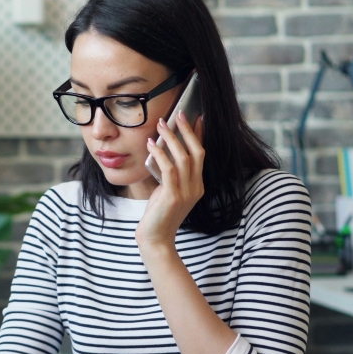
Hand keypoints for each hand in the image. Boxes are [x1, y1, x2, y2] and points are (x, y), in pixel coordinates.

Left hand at [137, 111, 204, 249]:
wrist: (155, 240)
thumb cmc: (158, 215)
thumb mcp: (166, 191)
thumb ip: (169, 175)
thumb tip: (161, 151)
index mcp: (198, 186)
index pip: (201, 155)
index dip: (200, 135)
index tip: (198, 117)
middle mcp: (196, 187)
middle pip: (197, 152)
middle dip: (188, 131)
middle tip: (179, 113)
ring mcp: (187, 193)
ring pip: (183, 158)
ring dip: (171, 138)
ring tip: (161, 124)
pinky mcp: (173, 196)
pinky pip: (169, 169)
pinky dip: (160, 153)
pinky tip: (151, 143)